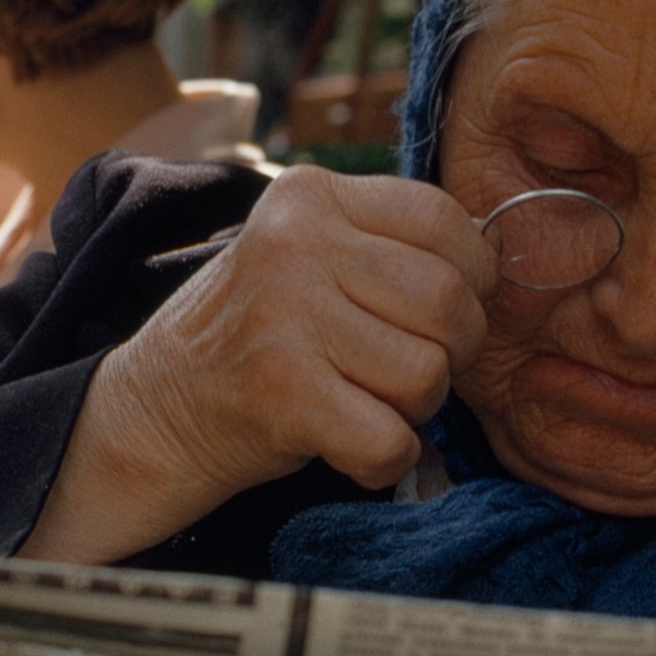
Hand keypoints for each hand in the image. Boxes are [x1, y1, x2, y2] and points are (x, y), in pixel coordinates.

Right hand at [21, 166, 491, 564]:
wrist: (154, 410)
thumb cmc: (256, 336)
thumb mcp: (307, 255)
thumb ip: (387, 243)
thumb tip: (502, 259)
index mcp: (311, 196)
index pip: (445, 220)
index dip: (471, 277)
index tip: (443, 313)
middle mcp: (296, 245)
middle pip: (449, 300)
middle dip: (449, 352)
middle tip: (403, 371)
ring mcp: (285, 318)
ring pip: (428, 373)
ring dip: (411, 409)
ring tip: (362, 402)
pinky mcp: (283, 394)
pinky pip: (390, 438)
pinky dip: (381, 459)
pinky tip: (344, 444)